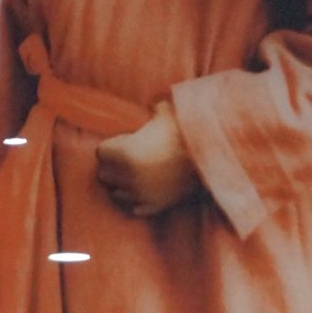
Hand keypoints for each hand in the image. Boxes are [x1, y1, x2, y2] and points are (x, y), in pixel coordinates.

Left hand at [94, 100, 198, 216]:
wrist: (210, 158)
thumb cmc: (185, 132)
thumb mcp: (165, 113)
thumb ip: (151, 109)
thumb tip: (153, 105)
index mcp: (123, 153)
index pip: (101, 153)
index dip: (113, 146)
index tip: (125, 142)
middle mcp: (127, 177)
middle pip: (105, 175)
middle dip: (113, 167)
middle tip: (127, 160)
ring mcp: (140, 194)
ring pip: (117, 194)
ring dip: (123, 185)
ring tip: (137, 176)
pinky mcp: (153, 207)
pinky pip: (134, 208)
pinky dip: (138, 200)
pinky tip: (146, 190)